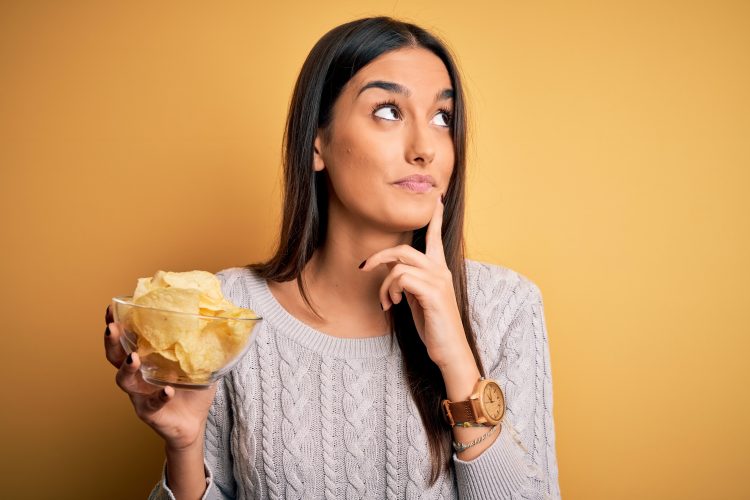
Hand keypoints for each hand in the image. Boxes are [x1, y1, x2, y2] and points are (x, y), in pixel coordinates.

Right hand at [103, 306, 215, 451]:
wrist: (194, 421)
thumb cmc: (192, 389)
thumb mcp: (198, 362)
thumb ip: (202, 344)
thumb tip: (219, 317)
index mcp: (146, 358)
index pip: (126, 338)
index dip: (116, 324)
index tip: (111, 308)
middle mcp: (137, 374)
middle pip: (115, 356)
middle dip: (111, 341)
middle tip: (112, 327)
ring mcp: (139, 393)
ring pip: (124, 380)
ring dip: (127, 368)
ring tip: (134, 358)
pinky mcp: (148, 411)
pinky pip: (151, 404)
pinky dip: (160, 396)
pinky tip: (168, 391)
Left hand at [359, 195, 473, 369]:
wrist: (449, 350)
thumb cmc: (434, 326)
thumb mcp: (418, 298)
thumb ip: (409, 280)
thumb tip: (389, 268)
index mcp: (439, 269)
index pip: (435, 237)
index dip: (435, 218)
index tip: (437, 200)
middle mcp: (440, 270)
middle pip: (404, 250)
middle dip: (379, 257)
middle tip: (364, 268)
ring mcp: (438, 281)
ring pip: (399, 265)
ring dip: (384, 284)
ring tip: (388, 301)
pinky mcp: (433, 293)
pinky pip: (401, 279)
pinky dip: (390, 291)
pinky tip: (394, 305)